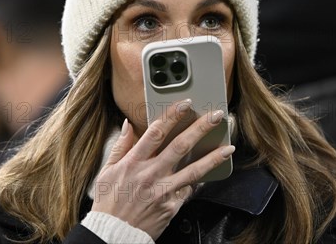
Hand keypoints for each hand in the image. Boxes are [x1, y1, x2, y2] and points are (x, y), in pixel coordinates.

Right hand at [91, 99, 234, 239]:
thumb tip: (129, 125)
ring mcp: (163, 191)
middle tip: (216, 117)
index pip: (156, 133)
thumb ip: (121, 146)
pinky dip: (199, 181)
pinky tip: (211, 173)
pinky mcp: (171, 206)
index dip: (172, 116)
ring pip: (193, 170)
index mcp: (134, 163)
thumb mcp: (107, 171)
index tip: (185, 104)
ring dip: (213, 157)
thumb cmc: (109, 203)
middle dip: (200, 129)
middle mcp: (151, 175)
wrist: (114, 234)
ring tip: (228, 148)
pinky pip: (189, 191)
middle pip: (180, 146)